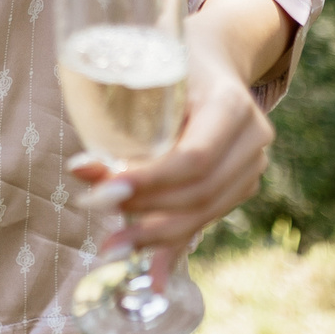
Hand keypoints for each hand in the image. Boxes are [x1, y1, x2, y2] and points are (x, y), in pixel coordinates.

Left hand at [70, 0, 287, 275]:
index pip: (193, 158)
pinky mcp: (241, 185)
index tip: (104, 191)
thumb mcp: (151, 74)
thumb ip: (122, 122)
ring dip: (156, 234)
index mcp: (232, 104)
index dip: (149, 180)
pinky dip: (175, 245)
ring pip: (204, 212)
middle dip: (146, 212)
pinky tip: (153, 277)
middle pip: (198, 192)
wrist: (217, 56)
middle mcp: (253, 138)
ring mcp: (252, 165)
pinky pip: (206, 219)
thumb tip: (81, 170)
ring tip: (112, 246)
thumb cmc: (173, 58)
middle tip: (97, 218)